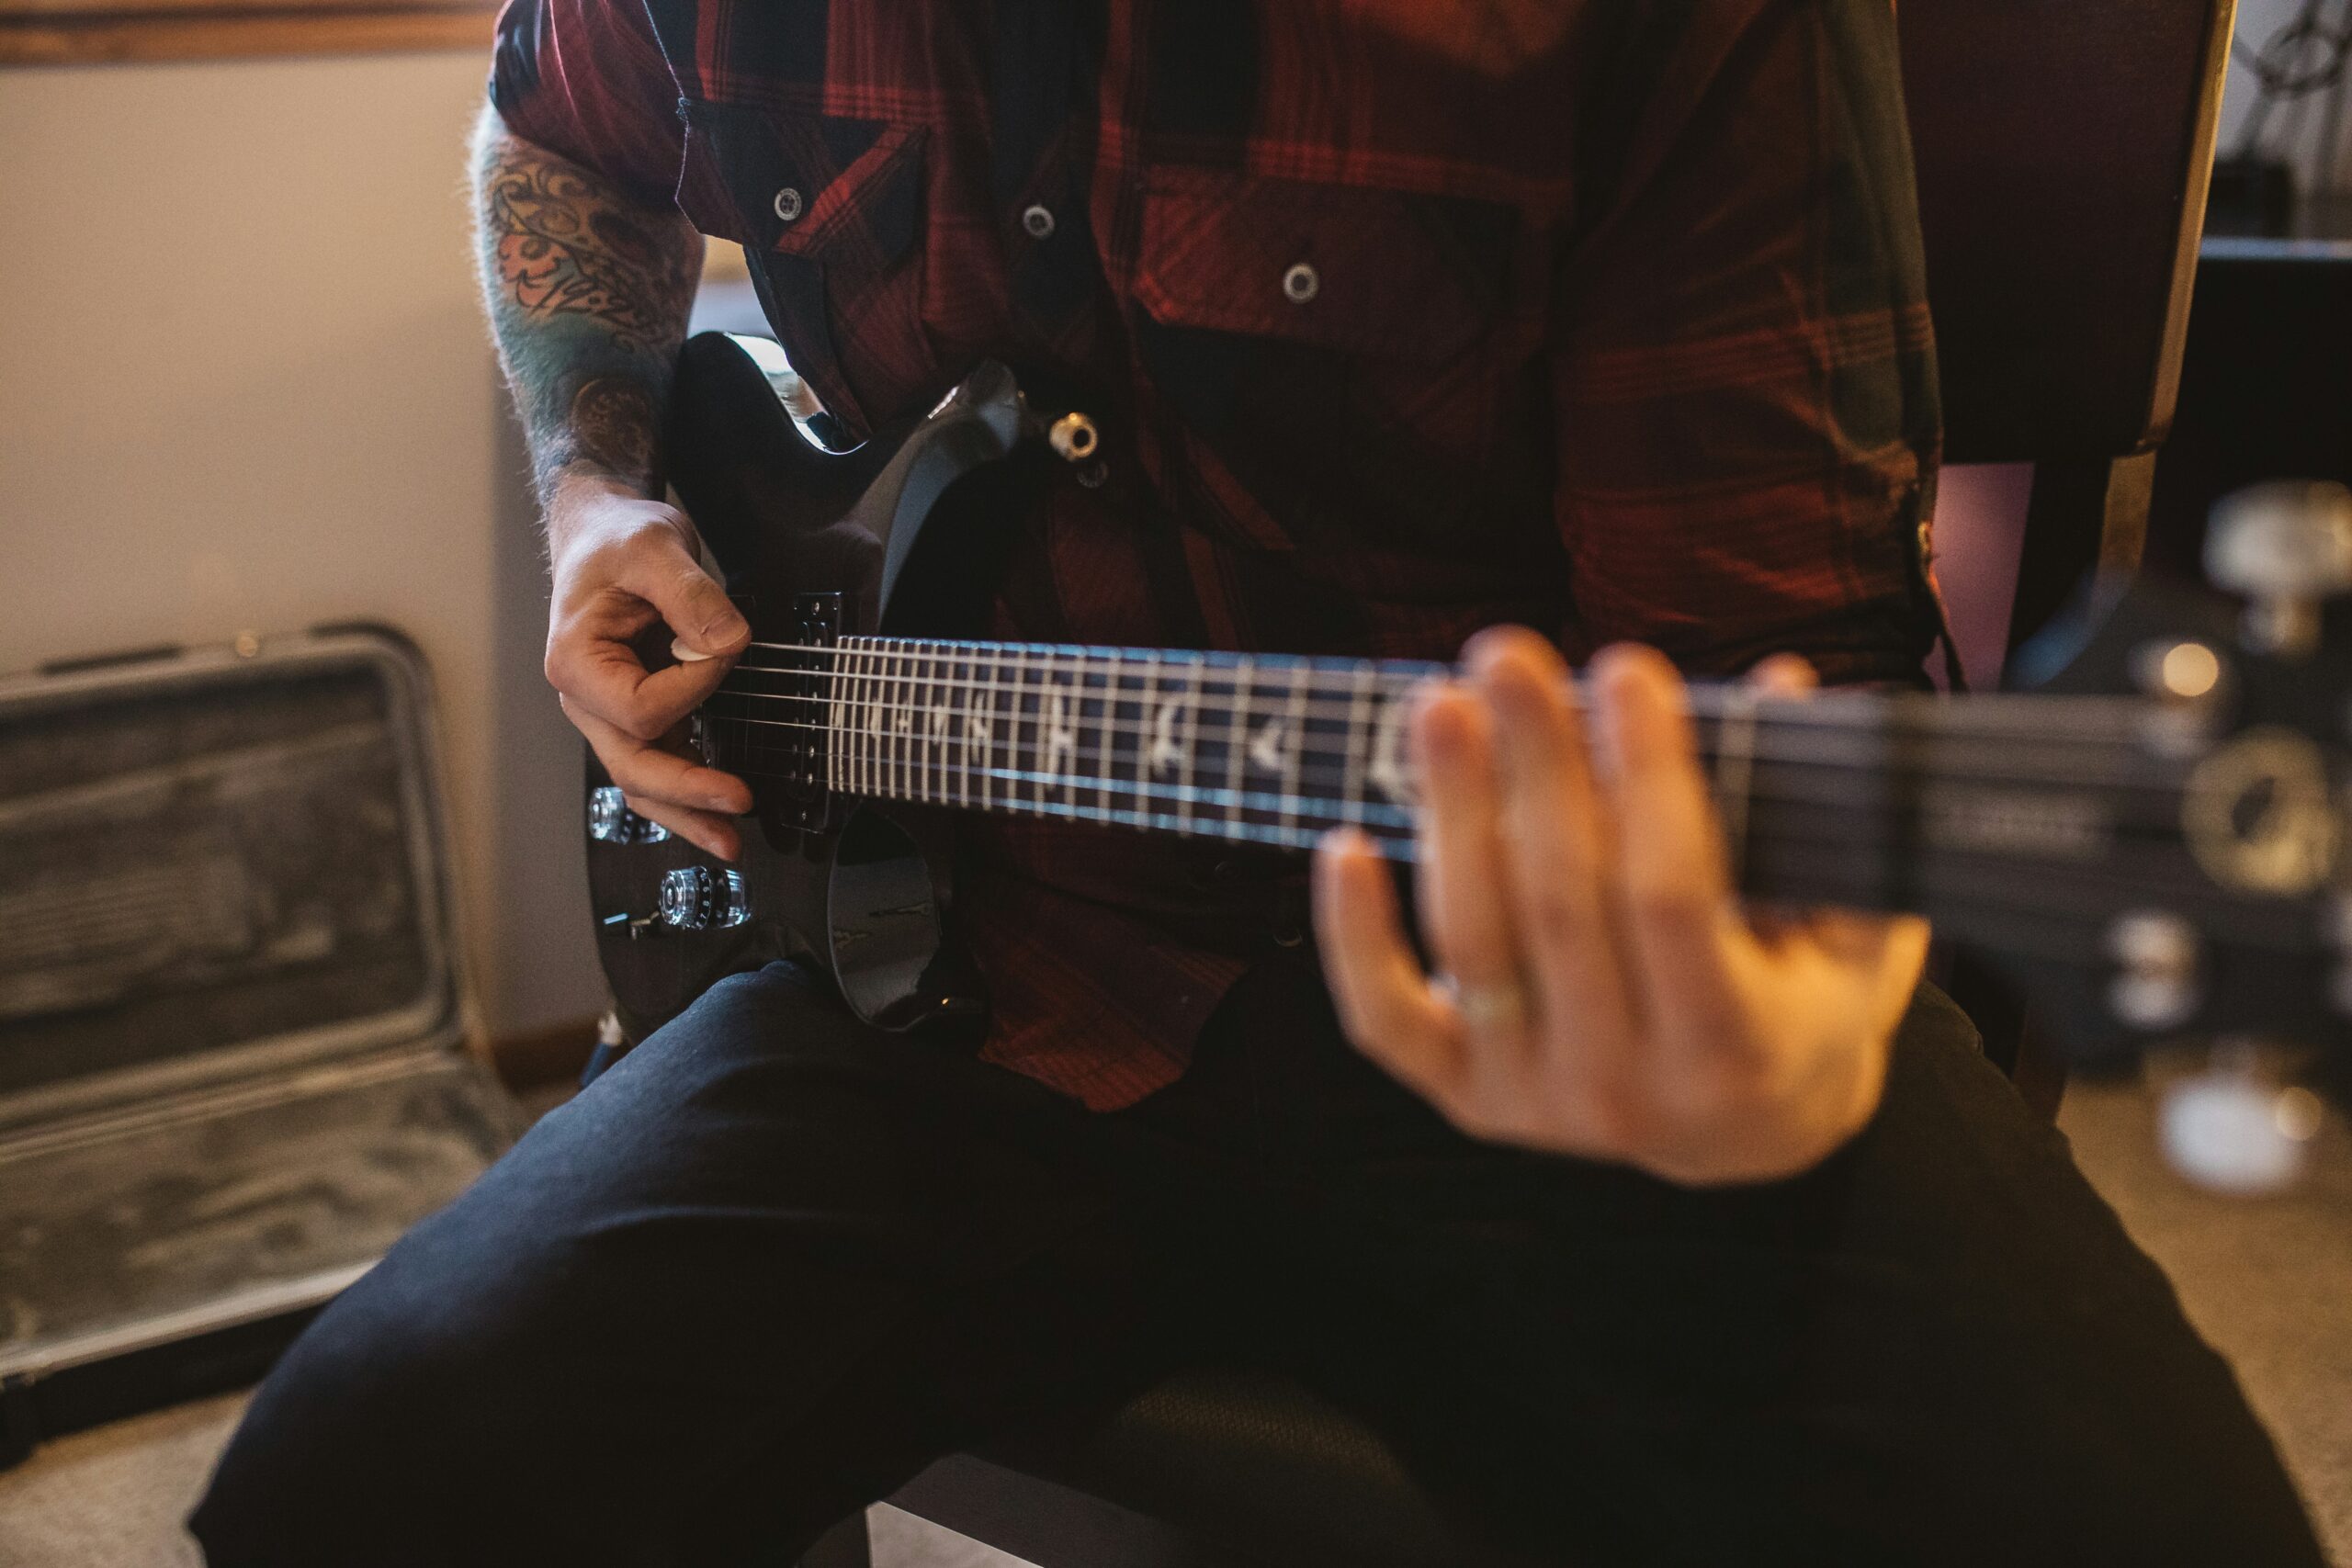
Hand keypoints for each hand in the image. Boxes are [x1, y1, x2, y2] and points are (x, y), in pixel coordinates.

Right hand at [544, 474, 753, 858]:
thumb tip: (728, 644)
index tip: (723, 648)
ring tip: (733, 844)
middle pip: (632, 764)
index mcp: (575, 662)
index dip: (692, 688)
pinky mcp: (638, 714)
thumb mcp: (654, 547)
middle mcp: (585, 698)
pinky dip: (687, 794)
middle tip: (740, 803)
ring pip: (642, 779)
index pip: (639, 706)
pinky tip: (720, 817)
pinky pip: (658, 764)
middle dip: (687, 791)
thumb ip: (691, 595)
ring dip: (687, 814)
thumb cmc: (618, 539)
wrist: (605, 533)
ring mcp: (608, 713)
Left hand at [1313, 629, 1929, 1185]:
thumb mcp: (1845, 925)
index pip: (1673, 895)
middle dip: (1533, 765)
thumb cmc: (1802, 1000)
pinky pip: (1386, 1019)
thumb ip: (1822, 818)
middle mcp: (1629, 1088)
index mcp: (1737, 1049)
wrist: (1748, 1134)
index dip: (1646, 777)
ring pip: (1474, 940)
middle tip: (1507, 655)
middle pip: (1559, 902)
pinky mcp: (1467, 1097)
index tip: (1627, 668)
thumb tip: (1779, 684)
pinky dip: (1353, 937)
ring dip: (1450, 812)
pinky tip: (1343, 844)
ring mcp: (1538, 1101)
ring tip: (1441, 705)